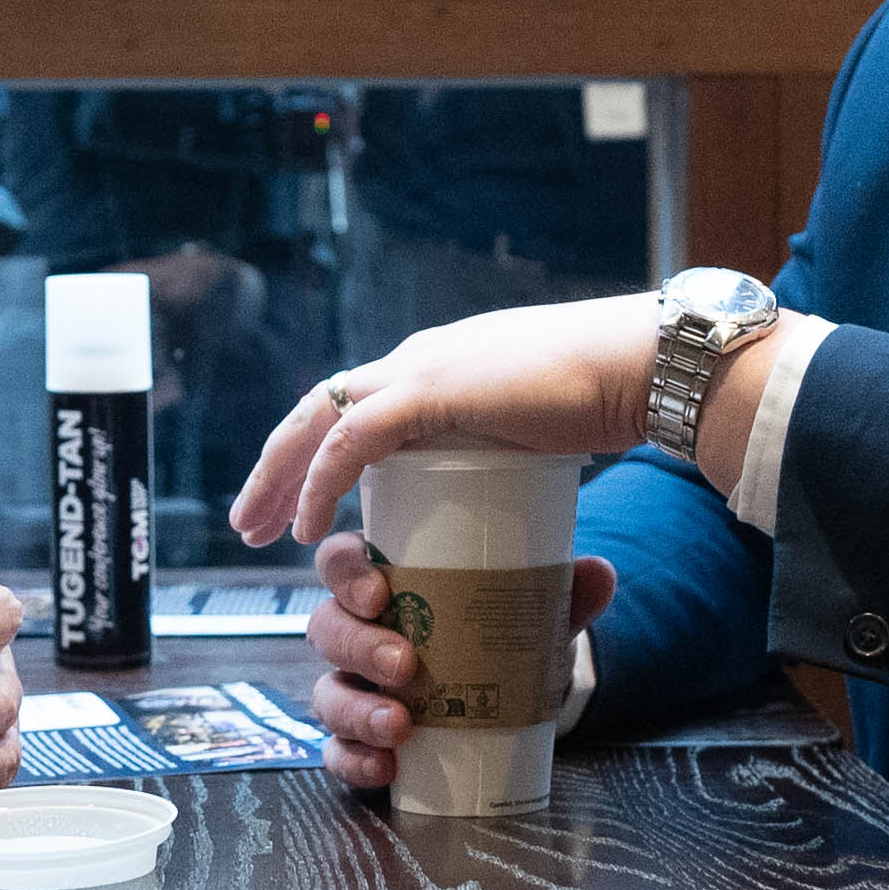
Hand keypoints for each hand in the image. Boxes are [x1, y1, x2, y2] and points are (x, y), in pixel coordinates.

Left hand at [233, 294, 661, 545]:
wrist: (639, 366)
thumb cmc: (608, 399)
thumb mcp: (537, 428)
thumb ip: (511, 452)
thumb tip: (511, 502)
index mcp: (435, 366)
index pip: (350, 404)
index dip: (311, 451)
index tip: (292, 503)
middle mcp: (415, 360)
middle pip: (317, 410)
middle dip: (274, 468)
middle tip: (248, 522)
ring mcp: (420, 371)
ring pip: (318, 420)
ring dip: (279, 476)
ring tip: (256, 529)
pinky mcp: (431, 392)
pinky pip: (351, 439)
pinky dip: (322, 481)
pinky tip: (307, 524)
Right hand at [308, 530, 615, 790]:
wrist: (499, 697)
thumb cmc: (490, 636)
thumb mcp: (524, 611)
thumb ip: (558, 592)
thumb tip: (599, 574)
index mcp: (383, 584)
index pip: (340, 564)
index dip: (346, 575)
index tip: (380, 593)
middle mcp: (356, 633)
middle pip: (327, 629)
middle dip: (359, 646)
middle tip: (407, 664)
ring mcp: (351, 687)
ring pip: (326, 694)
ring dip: (357, 709)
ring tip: (402, 726)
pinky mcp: (356, 738)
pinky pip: (336, 752)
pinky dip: (354, 761)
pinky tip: (387, 768)